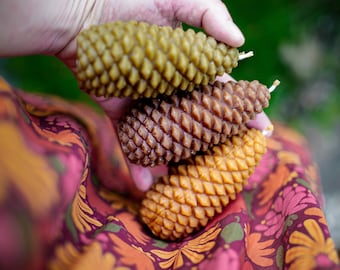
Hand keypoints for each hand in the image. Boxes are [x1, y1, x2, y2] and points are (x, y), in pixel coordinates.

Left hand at [0, 0, 270, 191]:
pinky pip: (132, 141)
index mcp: (188, 68)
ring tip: (194, 187)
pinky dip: (138, 163)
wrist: (81, 14)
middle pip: (198, 122)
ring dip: (181, 161)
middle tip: (233, 168)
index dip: (243, 110)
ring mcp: (146, 105)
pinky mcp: (121, 113)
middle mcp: (170, 90)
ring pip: (169, 138)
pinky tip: (146, 186)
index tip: (261, 128)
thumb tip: (239, 43)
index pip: (222, 93)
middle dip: (217, 144)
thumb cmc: (128, 1)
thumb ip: (210, 15)